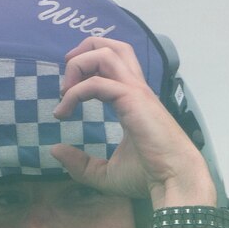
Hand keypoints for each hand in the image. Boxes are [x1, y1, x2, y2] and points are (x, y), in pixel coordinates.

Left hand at [48, 36, 214, 209]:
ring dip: (79, 65)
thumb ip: (80, 164)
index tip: (65, 96)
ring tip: (64, 91)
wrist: (173, 181)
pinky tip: (63, 112)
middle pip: (113, 47)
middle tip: (66, 78)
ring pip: (106, 53)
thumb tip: (55, 150)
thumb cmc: (148, 176)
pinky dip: (74, 93)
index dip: (86, 71)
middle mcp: (135, 89)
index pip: (112, 65)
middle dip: (84, 51)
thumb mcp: (105, 174)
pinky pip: (96, 83)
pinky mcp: (132, 99)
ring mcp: (135, 91)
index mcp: (133, 100)